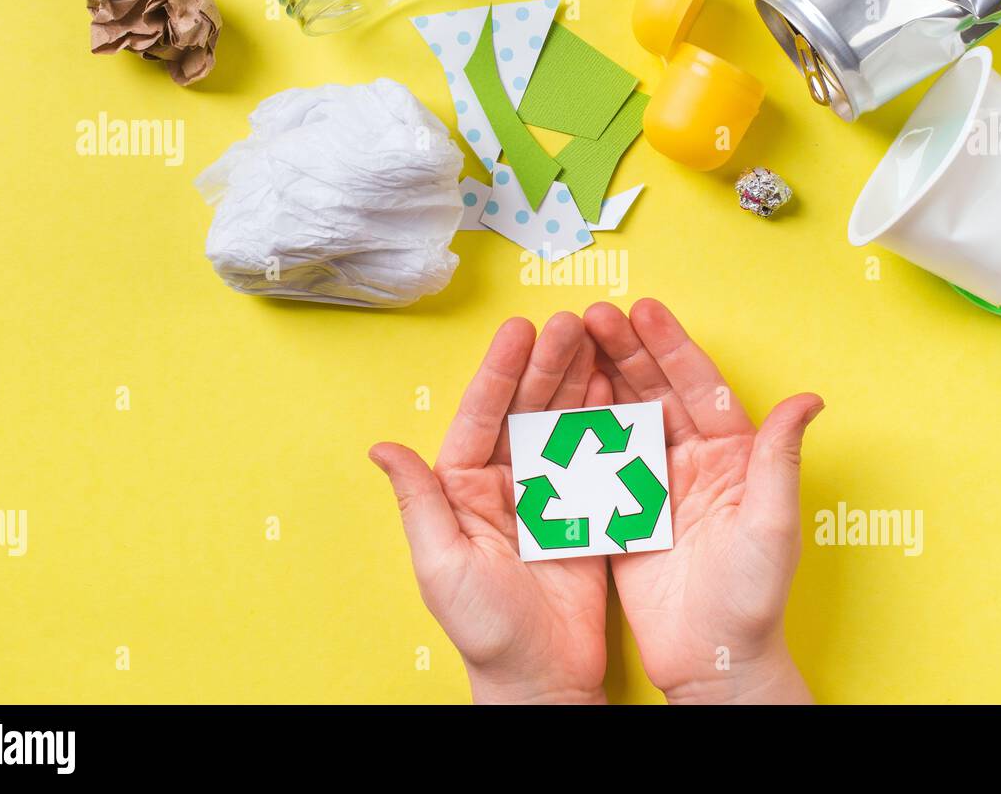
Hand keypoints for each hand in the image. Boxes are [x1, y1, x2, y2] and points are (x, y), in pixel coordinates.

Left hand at [371, 313, 614, 703]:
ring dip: (578, 380)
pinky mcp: (585, 509)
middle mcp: (503, 483)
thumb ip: (419, 502)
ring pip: (562, 422)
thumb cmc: (485, 631)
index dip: (501, 372)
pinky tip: (618, 387)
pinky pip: (595, 455)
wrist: (545, 677)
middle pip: (526, 409)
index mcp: (462, 490)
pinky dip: (608, 420)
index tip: (520, 331)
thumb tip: (382, 447)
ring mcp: (548, 493)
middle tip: (572, 322)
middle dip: (548, 363)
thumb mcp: (442, 565)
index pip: (481, 417)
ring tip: (598, 337)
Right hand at [584, 299, 822, 703]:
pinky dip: (578, 428)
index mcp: (733, 455)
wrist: (713, 659)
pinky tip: (556, 399)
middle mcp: (693, 460)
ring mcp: (655, 483)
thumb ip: (779, 459)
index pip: (700, 386)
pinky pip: (599, 460)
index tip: (644, 311)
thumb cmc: (754, 597)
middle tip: (593, 315)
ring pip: (624, 416)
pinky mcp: (623, 510)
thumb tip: (809, 399)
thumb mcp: (772, 524)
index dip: (672, 347)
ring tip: (569, 342)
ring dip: (599, 378)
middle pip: (656, 390)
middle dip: (625, 350)